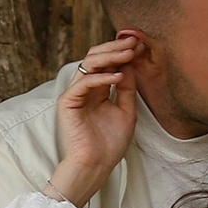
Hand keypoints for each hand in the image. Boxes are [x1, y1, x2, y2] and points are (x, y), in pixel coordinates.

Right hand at [45, 35, 143, 207]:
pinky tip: (118, 76)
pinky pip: (83, 83)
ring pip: (88, 64)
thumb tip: (130, 64)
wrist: (97, 165)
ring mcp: (74, 94)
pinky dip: (101, 77)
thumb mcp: (126, 111)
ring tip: (129, 53)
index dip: (122, 52)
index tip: (141, 44)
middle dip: (116, 48)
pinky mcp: (67, 103)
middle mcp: (84, 88)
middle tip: (134, 42)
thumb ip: (126, 88)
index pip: (107, 62)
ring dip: (110, 56)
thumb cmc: (110, 144)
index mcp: (97, 90)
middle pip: (96, 57)